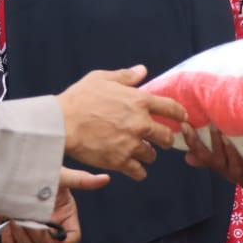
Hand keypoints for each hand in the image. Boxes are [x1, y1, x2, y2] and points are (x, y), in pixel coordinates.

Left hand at [1, 167, 108, 242]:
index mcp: (64, 215)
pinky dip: (9, 237)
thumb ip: (80, 180)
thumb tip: (105, 178)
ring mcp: (31, 228)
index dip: (62, 240)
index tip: (52, 230)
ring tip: (17, 214)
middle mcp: (49, 224)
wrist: (13, 167)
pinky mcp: (14, 230)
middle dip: (36, 231)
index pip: (71, 239)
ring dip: (21, 232)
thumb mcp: (60, 175)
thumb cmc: (40, 170)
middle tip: (28, 214)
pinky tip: (8, 221)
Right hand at [56, 66, 185, 180]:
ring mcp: (132, 144)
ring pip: (152, 155)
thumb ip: (125, 76)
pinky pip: (139, 171)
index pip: (172, 108)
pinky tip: (134, 168)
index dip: (179, 114)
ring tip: (140, 152)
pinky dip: (138, 171)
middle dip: (165, 139)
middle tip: (159, 140)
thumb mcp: (102, 78)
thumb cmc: (79, 98)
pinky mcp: (120, 161)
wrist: (61, 123)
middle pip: (167, 137)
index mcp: (139, 101)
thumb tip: (142, 71)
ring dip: (148, 154)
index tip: (181, 118)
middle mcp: (141, 123)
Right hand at [182, 126, 242, 192]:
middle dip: (213, 144)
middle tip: (211, 125)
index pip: (202, 156)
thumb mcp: (230, 162)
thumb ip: (209, 159)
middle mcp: (232, 174)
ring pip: (235, 168)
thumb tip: (187, 156)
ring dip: (230, 153)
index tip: (185, 125)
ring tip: (228, 137)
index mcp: (222, 167)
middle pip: (217, 162)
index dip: (193, 143)